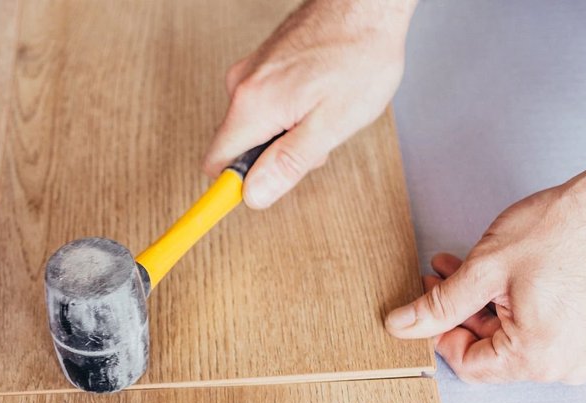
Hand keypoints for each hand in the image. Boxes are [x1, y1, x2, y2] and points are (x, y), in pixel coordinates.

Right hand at [202, 0, 414, 208]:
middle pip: (241, 148)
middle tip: (317, 139)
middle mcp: (242, 86)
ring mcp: (251, 71)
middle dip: (276, 157)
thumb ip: (288, 163)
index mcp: (254, 105)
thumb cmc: (359, 56)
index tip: (249, 199)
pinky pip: (267, 105)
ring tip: (326, 109)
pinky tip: (321, 95)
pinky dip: (292, 111)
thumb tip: (253, 196)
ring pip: (258, 127)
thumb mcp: (331, 124)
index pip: (217, 165)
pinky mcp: (264, 64)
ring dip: (289, 132)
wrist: (368, 3)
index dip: (234, 188)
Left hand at [385, 154, 585, 384]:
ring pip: (516, 338)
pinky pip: (546, 330)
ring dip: (486, 305)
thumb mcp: (485, 269)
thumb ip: (439, 305)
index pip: (468, 365)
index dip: (440, 334)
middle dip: (461, 313)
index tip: (428, 306)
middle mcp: (566, 366)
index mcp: (537, 358)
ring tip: (464, 268)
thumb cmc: (566, 229)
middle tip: (440, 278)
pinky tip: (501, 276)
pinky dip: (518, 307)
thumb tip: (402, 326)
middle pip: (493, 351)